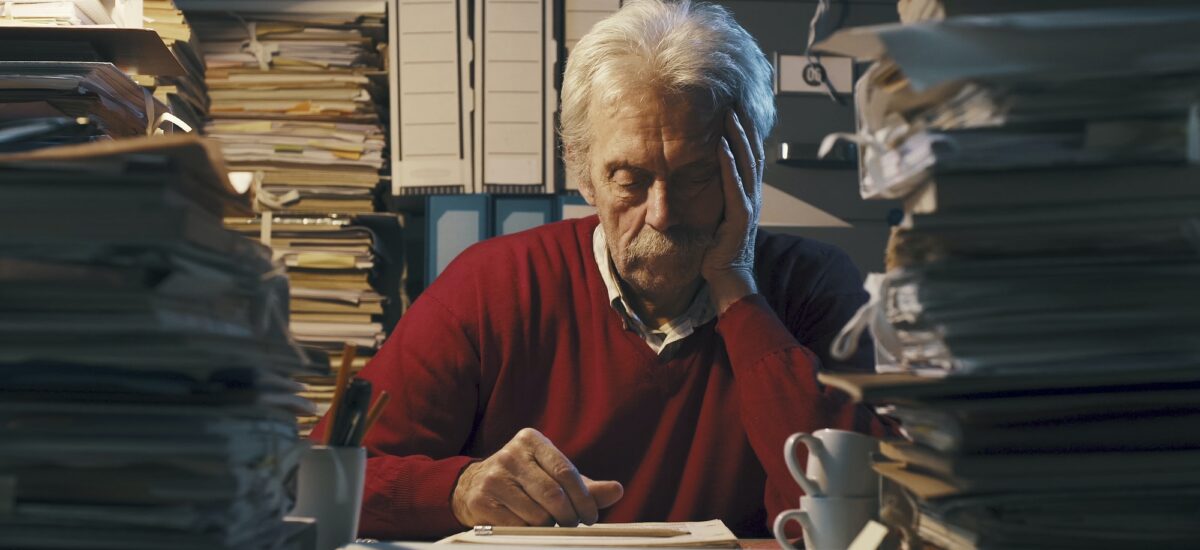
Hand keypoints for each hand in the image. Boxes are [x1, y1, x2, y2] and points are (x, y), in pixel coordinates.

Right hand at [451, 428, 623, 527]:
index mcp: (531, 440)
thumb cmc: (524, 480)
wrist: (473, 485)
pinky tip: (528, 525)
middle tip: (573, 524)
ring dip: (549, 526)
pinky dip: (529, 532)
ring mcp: (493, 478)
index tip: (591, 516)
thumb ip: (586, 485)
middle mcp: (510, 455)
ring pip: (537, 515)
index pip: (566, 472)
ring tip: (548, 522)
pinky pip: (518, 527)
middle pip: (553, 495)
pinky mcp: (482, 501)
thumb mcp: (553, 475)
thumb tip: (617, 491)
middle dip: (570, 516)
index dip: (584, 499)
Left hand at [703, 107, 764, 312]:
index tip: (736, 108)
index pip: (750, 155)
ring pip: (747, 163)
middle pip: (753, 152)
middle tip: (735, 100)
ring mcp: (749, 205)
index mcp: (747, 193)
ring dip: (738, 137)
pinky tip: (723, 147)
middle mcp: (752, 195)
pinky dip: (730, 165)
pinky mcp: (741, 217)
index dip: (745, 131)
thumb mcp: (718, 216)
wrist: (729, 279)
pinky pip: (735, 185)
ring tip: (729, 115)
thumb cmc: (720, 251)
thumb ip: (716, 197)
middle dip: (744, 125)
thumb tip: (701, 177)